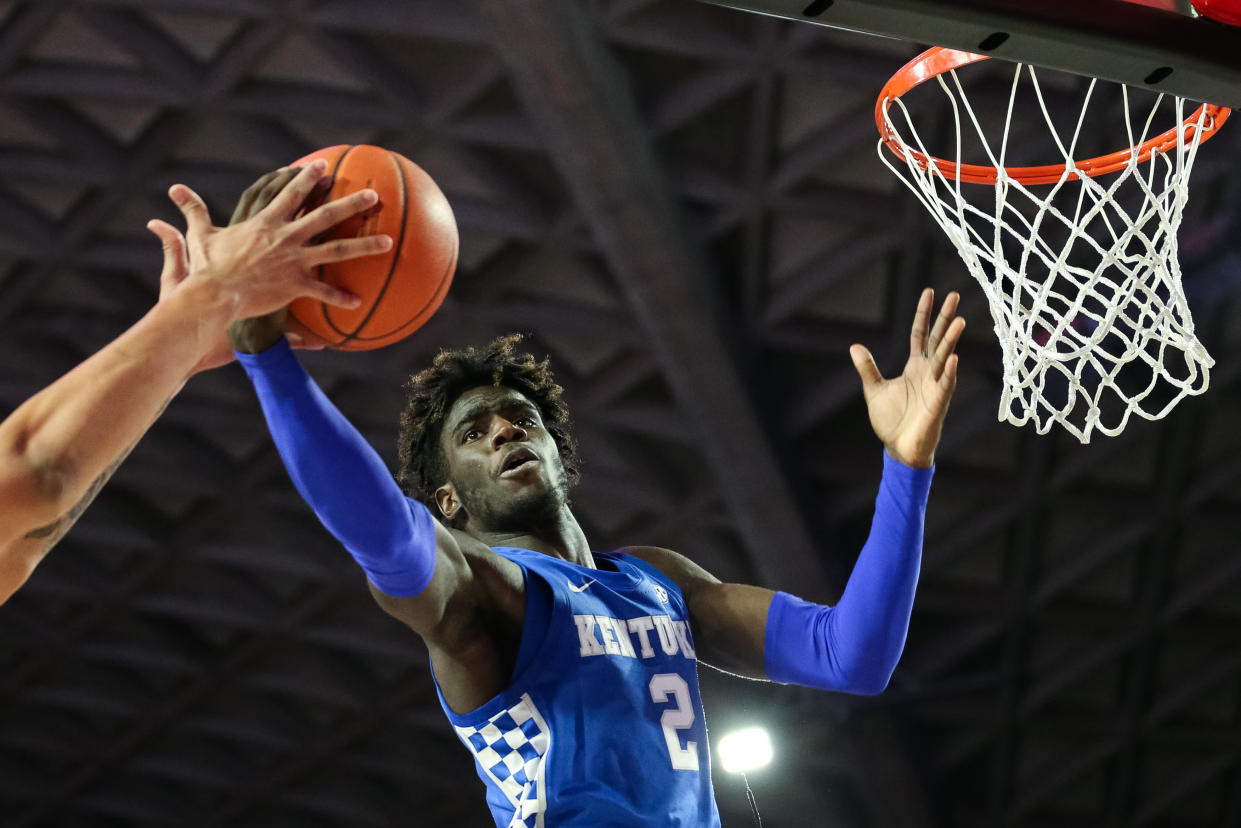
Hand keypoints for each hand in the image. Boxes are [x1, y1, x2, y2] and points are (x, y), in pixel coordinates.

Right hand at [152, 161, 388, 360]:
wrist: (213, 293)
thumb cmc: (207, 266)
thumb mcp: (200, 234)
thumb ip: (193, 209)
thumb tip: (174, 188)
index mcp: (266, 222)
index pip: (291, 193)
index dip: (307, 177)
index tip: (323, 167)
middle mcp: (286, 237)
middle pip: (326, 215)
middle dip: (352, 204)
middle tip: (375, 196)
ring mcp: (294, 261)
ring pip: (336, 249)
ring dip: (364, 245)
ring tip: (388, 241)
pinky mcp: (295, 285)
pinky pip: (323, 292)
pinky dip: (340, 297)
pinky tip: (358, 301)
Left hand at [850, 288, 963, 467]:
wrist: (899, 448)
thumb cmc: (891, 420)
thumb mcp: (874, 390)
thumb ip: (867, 368)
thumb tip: (855, 346)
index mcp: (915, 367)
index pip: (921, 334)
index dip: (924, 313)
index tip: (929, 291)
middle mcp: (928, 372)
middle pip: (938, 339)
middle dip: (945, 318)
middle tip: (955, 295)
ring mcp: (935, 386)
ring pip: (945, 358)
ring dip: (951, 340)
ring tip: (959, 320)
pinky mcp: (938, 404)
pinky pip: (945, 385)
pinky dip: (948, 372)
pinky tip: (953, 358)